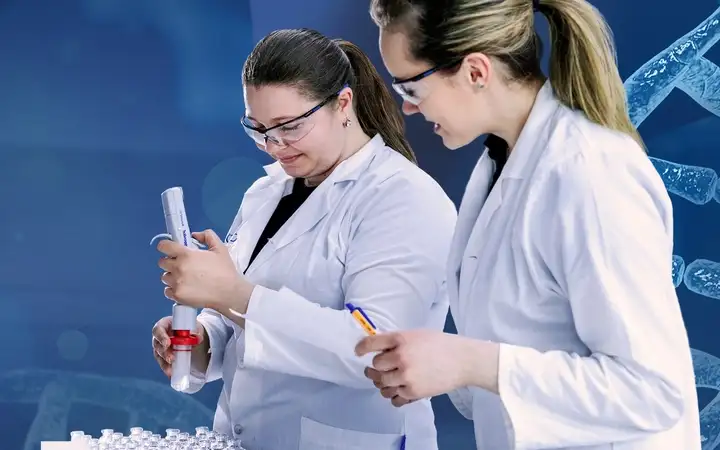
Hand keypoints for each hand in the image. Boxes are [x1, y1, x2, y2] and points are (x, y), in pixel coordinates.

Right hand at [151, 316, 205, 377]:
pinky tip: (171, 374)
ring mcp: (160, 347)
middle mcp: (159, 336)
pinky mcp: (163, 356)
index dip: (161, 337)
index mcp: (164, 324)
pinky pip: (163, 363)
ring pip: (158, 355)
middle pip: (157, 344)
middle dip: (164, 353)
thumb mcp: (194, 326)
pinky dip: (167, 368)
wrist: (192, 334)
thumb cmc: (190, 327)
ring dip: (164, 363)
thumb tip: (197, 337)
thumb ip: (196, 331)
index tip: (167, 343)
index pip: (158, 329)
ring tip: (171, 370)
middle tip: (172, 358)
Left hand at [157, 229, 253, 310]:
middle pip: (162, 262)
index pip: (164, 246)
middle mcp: (178, 268)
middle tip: (181, 265)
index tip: (169, 249)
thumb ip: (207, 236)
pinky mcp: (177, 296)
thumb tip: (194, 235)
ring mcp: (176, 283)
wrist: (229, 293)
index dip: (165, 246)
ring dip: (172, 276)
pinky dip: (173, 289)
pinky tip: (184, 288)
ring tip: (185, 278)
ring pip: (165, 277)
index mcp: (186, 254)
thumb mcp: (220, 248)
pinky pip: (167, 291)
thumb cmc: (225, 271)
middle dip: (170, 262)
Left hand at [355, 330, 496, 406]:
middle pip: (376, 366)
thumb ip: (397, 341)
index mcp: (400, 339)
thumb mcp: (416, 335)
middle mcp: (400, 356)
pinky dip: (394, 395)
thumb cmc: (441, 344)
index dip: (361, 348)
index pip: (371, 343)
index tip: (358, 352)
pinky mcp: (413, 392)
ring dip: (383, 383)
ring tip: (388, 381)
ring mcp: (406, 376)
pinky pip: (394, 398)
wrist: (463, 360)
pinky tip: (398, 390)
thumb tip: (377, 349)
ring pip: (382, 383)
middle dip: (377, 367)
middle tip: (378, 369)